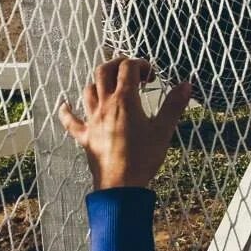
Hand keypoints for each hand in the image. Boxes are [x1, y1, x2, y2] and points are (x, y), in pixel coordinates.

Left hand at [58, 58, 193, 190]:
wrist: (121, 186)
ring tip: (112, 85)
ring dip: (99, 82)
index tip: (152, 76)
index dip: (141, 64)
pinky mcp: (85, 137)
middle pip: (103, 71)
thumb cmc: (143, 158)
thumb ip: (174, 105)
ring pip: (89, 90)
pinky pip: (70, 121)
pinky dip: (66, 110)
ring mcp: (92, 121)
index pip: (128, 68)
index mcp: (125, 100)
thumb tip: (186, 84)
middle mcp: (105, 105)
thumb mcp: (163, 130)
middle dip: (117, 64)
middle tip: (131, 71)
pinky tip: (63, 104)